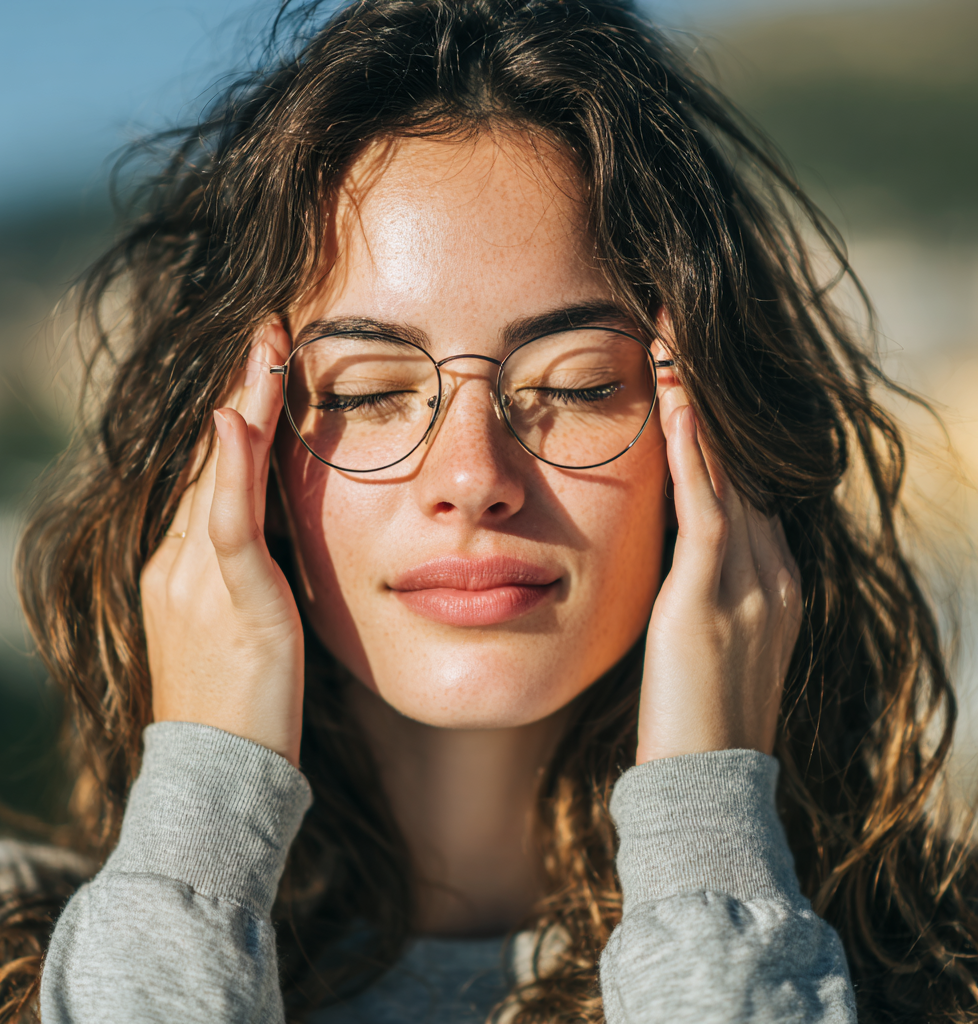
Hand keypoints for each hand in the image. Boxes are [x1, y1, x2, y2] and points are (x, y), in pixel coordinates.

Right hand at [140, 322, 303, 764]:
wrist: (219, 776)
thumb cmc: (239, 706)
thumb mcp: (236, 627)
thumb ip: (244, 576)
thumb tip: (270, 542)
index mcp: (180, 568)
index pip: (209, 476)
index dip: (234, 418)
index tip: (260, 367)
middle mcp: (177, 563)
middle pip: (210, 460)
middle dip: (239, 392)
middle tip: (267, 329)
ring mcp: (196, 581)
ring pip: (219, 477)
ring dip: (243, 407)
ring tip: (267, 346)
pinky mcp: (230, 604)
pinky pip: (227, 527)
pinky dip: (228, 473)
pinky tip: (232, 423)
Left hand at [637, 327, 801, 764]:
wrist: (705, 782)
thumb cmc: (693, 718)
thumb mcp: (708, 643)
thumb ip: (702, 595)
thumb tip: (675, 564)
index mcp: (774, 583)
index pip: (746, 487)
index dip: (719, 430)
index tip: (689, 378)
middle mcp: (774, 572)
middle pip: (742, 463)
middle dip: (709, 396)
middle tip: (679, 329)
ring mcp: (751, 582)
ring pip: (728, 469)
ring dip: (698, 402)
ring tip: (672, 337)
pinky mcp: (712, 596)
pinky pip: (706, 506)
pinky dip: (692, 449)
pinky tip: (674, 398)